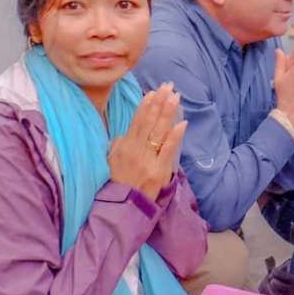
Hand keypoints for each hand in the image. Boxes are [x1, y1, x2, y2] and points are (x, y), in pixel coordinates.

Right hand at [108, 83, 187, 199]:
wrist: (122, 207)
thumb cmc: (116, 183)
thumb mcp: (110, 160)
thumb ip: (119, 144)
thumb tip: (126, 132)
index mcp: (124, 146)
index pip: (137, 121)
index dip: (146, 106)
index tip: (153, 92)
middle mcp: (136, 150)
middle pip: (150, 122)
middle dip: (160, 102)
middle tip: (168, 86)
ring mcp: (148, 160)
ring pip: (159, 131)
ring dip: (168, 112)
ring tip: (175, 97)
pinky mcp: (159, 171)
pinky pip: (168, 150)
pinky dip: (175, 136)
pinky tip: (182, 123)